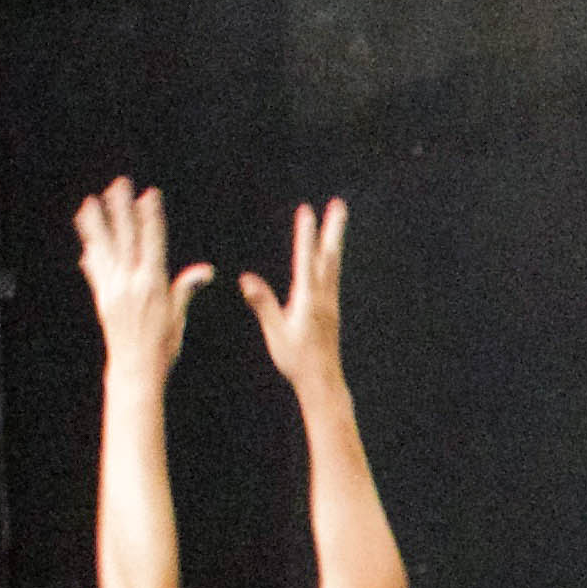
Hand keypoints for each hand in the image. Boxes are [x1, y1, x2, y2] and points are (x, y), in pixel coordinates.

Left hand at [75, 176, 206, 385]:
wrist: (136, 368)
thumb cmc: (163, 346)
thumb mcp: (178, 316)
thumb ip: (185, 288)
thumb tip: (205, 271)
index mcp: (152, 283)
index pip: (152, 240)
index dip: (150, 215)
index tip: (148, 195)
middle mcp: (130, 282)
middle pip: (125, 236)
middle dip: (121, 208)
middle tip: (118, 184)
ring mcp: (112, 288)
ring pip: (103, 247)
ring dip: (96, 223)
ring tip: (90, 202)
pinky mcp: (101, 298)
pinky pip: (94, 270)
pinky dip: (91, 254)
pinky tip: (87, 242)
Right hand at [232, 194, 349, 401]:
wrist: (322, 383)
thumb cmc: (297, 361)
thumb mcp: (276, 332)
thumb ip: (263, 304)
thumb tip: (246, 279)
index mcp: (309, 300)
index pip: (306, 259)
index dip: (305, 234)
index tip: (306, 210)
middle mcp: (324, 297)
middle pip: (329, 255)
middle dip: (332, 228)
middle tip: (339, 204)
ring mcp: (330, 303)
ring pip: (333, 263)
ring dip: (334, 239)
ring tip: (337, 218)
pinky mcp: (331, 310)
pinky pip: (332, 276)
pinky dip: (331, 258)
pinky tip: (330, 255)